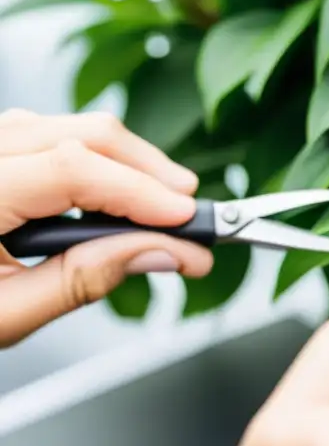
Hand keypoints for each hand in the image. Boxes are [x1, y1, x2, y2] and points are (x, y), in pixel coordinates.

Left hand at [0, 108, 212, 346]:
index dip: (139, 192)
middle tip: (192, 213)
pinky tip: (118, 195)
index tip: (187, 220)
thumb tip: (161, 253)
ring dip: (128, 163)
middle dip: (148, 170)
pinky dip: (97, 162)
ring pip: (69, 128)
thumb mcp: (5, 316)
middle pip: (81, 134)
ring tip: (164, 206)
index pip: (70, 171)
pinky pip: (51, 138)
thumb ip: (85, 280)